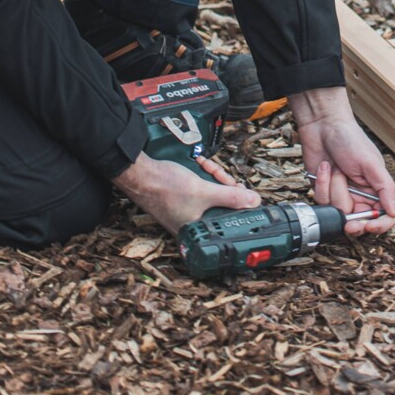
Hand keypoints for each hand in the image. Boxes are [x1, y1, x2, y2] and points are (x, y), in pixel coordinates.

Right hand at [114, 148, 259, 234]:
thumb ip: (230, 197)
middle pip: (220, 204)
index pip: (227, 219)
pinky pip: (200, 187)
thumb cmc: (165, 187)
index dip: (235, 201)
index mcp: (196, 230)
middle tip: (218, 173)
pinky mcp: (181, 198)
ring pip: (211, 193)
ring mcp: (186, 210)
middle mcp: (191, 223)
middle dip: (222, 184)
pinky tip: (199, 165)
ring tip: (206, 166)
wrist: (140, 173)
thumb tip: (253, 201)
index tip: (237, 188)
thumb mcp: (204, 191)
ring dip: (212, 176)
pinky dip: (202, 176)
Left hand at [290, 86, 394, 235]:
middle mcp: (359, 194)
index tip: (369, 225)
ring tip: (335, 169)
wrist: (322, 126)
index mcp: (376, 188)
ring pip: (338, 212)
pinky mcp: (324, 192)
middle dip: (352, 219)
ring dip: (335, 189)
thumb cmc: (350, 139)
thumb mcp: (371, 163)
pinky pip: (322, 202)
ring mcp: (341, 194)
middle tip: (348, 221)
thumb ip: (385, 188)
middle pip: (359, 221)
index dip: (379, 225)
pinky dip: (323, 184)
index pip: (385, 216)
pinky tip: (324, 168)